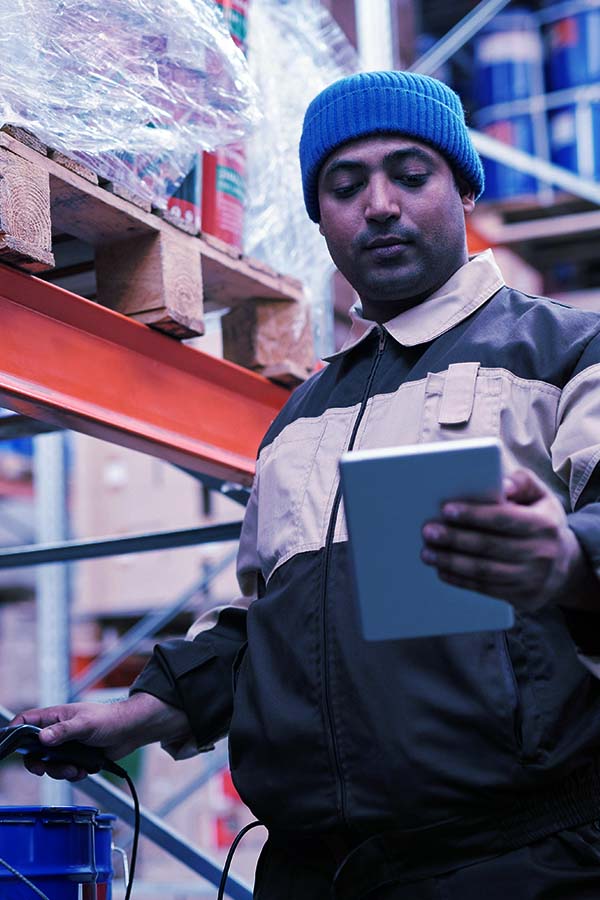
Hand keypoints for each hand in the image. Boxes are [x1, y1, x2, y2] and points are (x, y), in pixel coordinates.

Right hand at [10, 692, 188, 780]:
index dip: (15, 732)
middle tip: (43, 769)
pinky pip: (65, 771)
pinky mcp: (76, 758)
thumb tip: (42, 738)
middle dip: (38, 762)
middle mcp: (57, 731)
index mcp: (55, 716)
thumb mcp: (85, 724)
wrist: (131, 731)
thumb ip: (63, 731)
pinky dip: (72, 774)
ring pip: (49, 764)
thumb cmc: (110, 719)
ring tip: (75, 769)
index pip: (26, 721)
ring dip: (59, 771)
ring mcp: (66, 745)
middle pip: (33, 750)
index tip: (12, 747)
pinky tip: (84, 770)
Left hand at [421, 467, 592, 612]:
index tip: (446, 510)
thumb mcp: (541, 497)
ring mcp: (532, 578)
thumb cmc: (542, 522)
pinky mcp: (523, 596)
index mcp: (543, 524)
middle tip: (428, 531)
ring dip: (451, 562)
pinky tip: (442, 571)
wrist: (566, 566)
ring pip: (484, 571)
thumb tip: (501, 484)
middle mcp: (540, 552)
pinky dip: (460, 581)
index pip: (504, 519)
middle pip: (489, 546)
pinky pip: (486, 589)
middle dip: (455, 539)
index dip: (474, 515)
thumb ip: (522, 482)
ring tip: (427, 553)